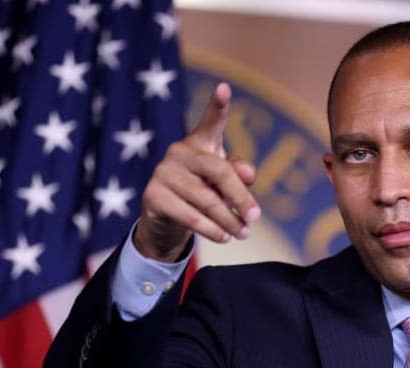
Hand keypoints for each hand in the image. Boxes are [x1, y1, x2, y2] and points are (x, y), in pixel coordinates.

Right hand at [136, 82, 260, 260]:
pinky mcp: (153, 195)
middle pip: (219, 172)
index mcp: (201, 144)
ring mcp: (163, 172)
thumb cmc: (204, 196)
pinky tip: (224, 237)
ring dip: (229, 220)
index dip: (218, 105)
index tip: (225, 88)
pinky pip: (190, 215)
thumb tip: (248, 174)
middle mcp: (180, 151)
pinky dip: (211, 229)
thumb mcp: (225, 187)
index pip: (212, 122)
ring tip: (243, 233)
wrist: (168, 224)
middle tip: (255, 217)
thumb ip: (240, 177)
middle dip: (241, 197)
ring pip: (207, 199)